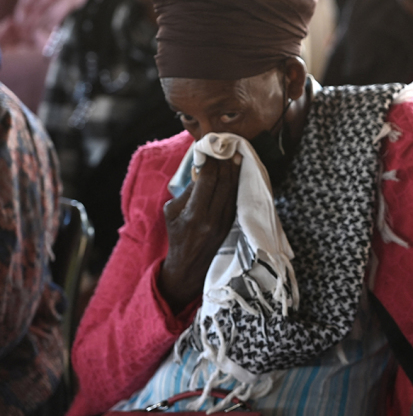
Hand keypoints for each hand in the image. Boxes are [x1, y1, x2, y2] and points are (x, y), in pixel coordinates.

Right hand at [158, 155, 240, 312]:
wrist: (188, 267)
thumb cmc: (177, 236)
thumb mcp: (172, 213)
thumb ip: (187, 191)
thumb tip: (201, 169)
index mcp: (194, 215)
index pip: (209, 181)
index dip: (212, 162)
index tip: (211, 149)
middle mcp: (212, 219)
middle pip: (225, 183)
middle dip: (226, 163)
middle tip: (227, 147)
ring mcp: (225, 223)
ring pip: (233, 190)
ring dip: (235, 171)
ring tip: (235, 155)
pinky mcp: (232, 225)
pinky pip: (236, 199)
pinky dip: (236, 184)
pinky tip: (236, 173)